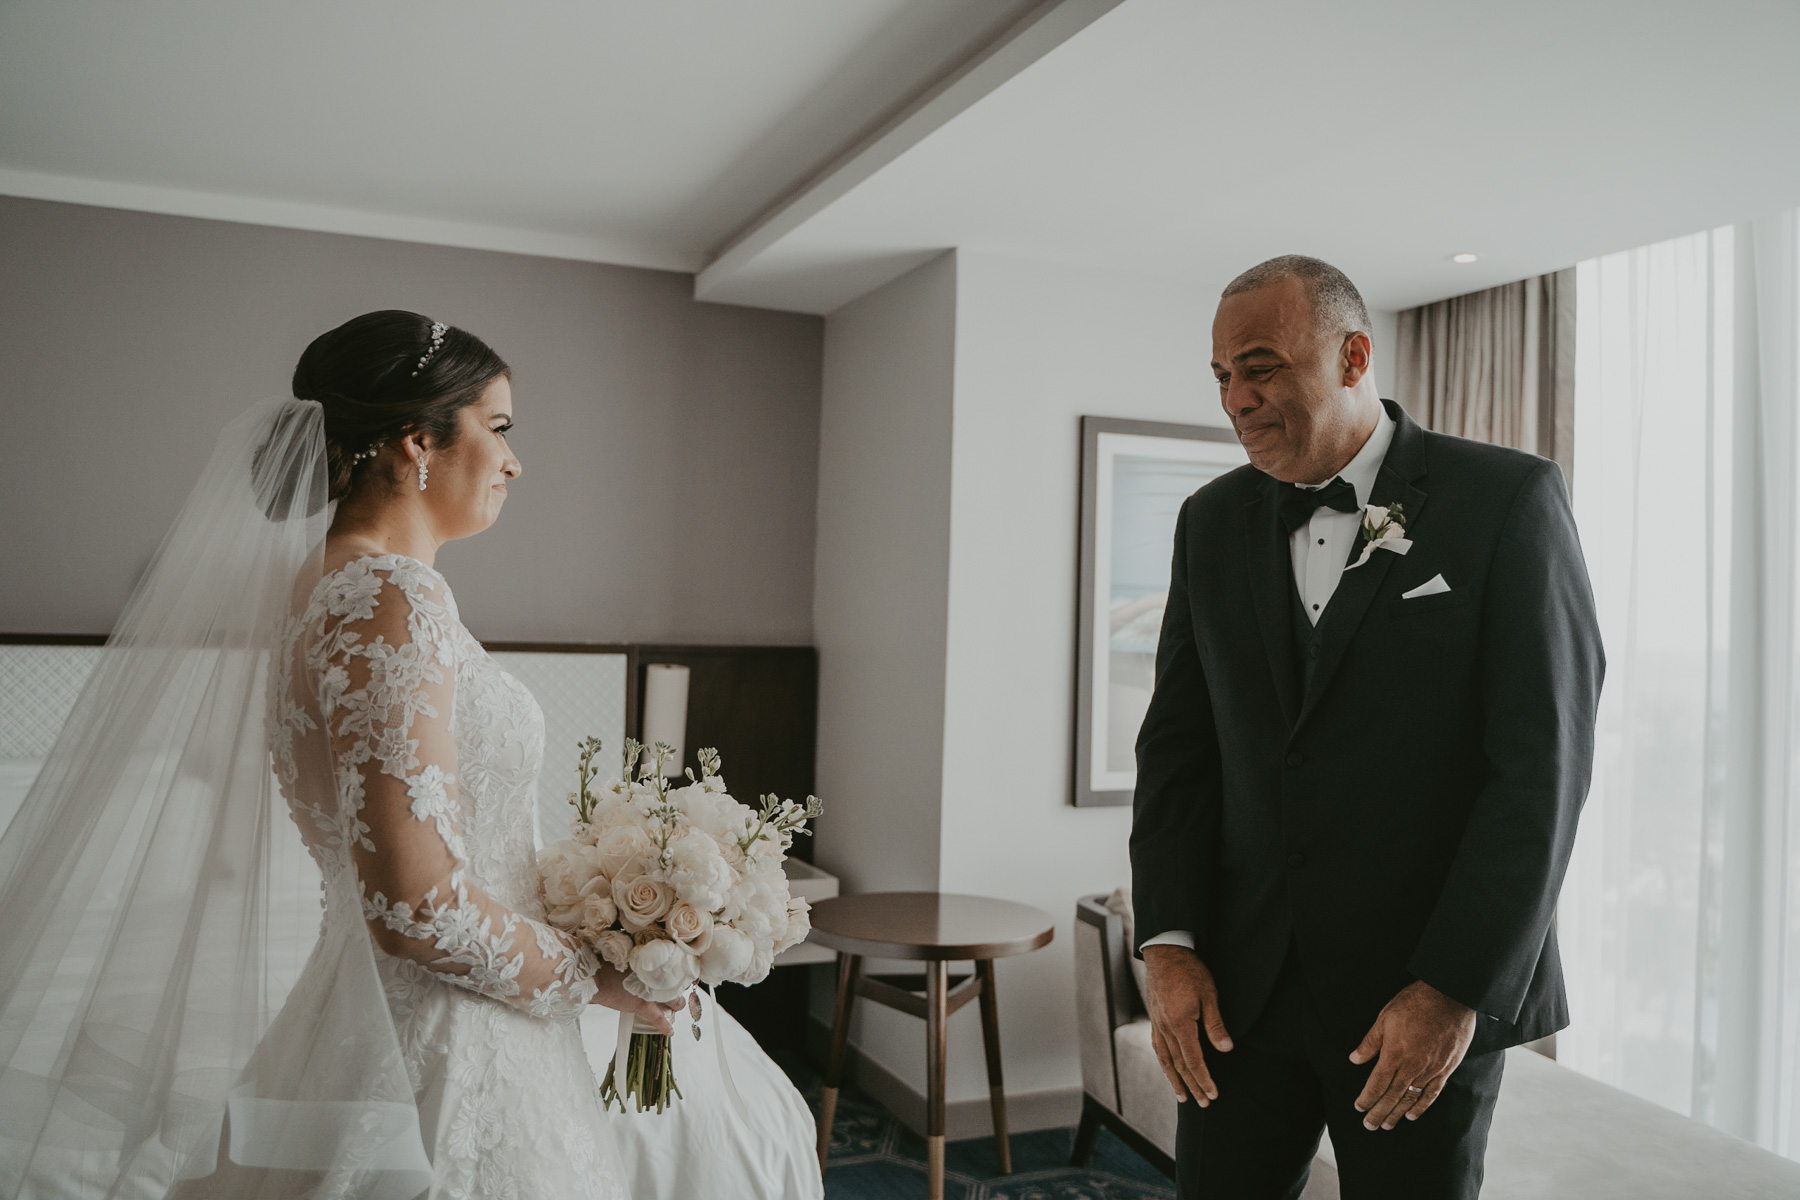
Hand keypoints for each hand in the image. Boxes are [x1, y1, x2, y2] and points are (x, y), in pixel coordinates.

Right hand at [589, 964, 684, 1033]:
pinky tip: (670, 1031)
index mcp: (651, 963)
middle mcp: (654, 977)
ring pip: (673, 1000)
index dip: (679, 971)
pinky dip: (664, 1026)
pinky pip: (658, 1018)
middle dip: (680, 987)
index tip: (681, 971)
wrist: (594, 977)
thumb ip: (640, 959)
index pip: (673, 967)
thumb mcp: (627, 955)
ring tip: (676, 1006)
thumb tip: (644, 958)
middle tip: (680, 988)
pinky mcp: (642, 1006)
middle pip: (677, 984)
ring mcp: (650, 992)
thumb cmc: (606, 963)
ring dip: (676, 1004)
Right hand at [1142, 944, 1233, 1105]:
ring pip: (1165, 1059)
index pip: (1194, 1060)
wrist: (1165, 952)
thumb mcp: (1209, 995)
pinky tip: (1169, 1069)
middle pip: (1179, 1065)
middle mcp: (1166, 1028)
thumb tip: (1226, 1049)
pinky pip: (1158, 1047)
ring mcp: (1158, 1024)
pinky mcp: (1155, 1018)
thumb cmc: (1190, 971)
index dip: (1204, 1079)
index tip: (1213, 1095)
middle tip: (1203, 1104)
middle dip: (1192, 1086)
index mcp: (1180, 1024)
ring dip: (1175, 1080)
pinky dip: (1164, 1063)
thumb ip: (1216, 1024)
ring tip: (1182, 1097)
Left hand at [1349, 980, 1476, 1129]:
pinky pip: (1432, 1093)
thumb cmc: (1414, 1003)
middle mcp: (1413, 1066)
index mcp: (1395, 1053)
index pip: (1377, 1083)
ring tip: (1387, 1125)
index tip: (1359, 1108)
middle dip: (1379, 1112)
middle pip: (1393, 1095)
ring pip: (1411, 1098)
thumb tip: (1354, 1059)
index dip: (1367, 1098)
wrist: (1449, 996)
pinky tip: (1412, 1115)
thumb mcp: (1384, 1017)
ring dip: (1398, 1113)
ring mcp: (1431, 1069)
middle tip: (1370, 1126)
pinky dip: (1421, 1106)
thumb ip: (1370, 1042)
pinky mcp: (1446, 1068)